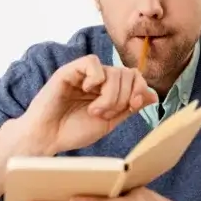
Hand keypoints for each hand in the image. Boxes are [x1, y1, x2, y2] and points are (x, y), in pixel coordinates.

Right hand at [13, 54, 157, 155]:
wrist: (47, 137)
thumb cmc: (73, 131)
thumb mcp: (109, 122)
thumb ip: (129, 108)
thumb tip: (153, 95)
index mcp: (108, 90)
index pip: (134, 77)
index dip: (139, 89)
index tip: (133, 107)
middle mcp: (98, 79)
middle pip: (127, 74)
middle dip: (122, 98)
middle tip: (105, 114)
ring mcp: (84, 74)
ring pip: (113, 71)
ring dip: (109, 95)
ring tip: (94, 111)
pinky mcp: (69, 71)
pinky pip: (92, 62)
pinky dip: (96, 78)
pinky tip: (87, 92)